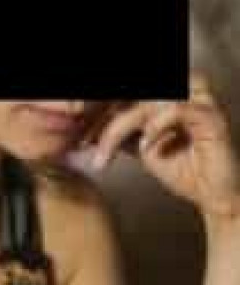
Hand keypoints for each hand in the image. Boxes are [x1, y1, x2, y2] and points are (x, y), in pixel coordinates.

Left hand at [93, 71, 239, 218]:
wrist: (211, 195)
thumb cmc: (178, 165)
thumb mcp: (135, 144)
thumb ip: (115, 130)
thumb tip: (81, 125)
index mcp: (164, 92)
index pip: (124, 92)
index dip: (96, 105)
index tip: (73, 123)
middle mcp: (181, 89)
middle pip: (131, 92)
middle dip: (101, 113)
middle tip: (80, 132)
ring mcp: (198, 100)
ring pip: (147, 100)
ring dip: (119, 125)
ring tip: (105, 148)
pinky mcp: (211, 117)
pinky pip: (179, 109)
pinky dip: (155, 126)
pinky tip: (144, 145)